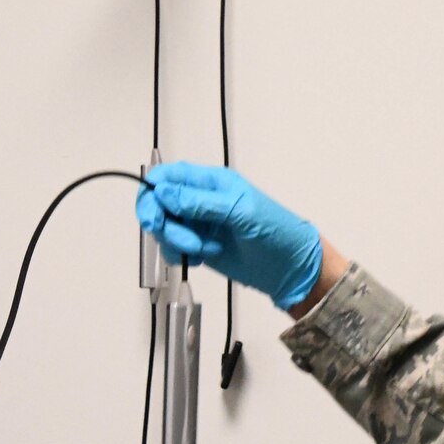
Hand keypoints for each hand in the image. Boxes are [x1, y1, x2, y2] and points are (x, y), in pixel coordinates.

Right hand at [137, 163, 322, 310]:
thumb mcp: (239, 212)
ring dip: (177, 241)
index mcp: (211, 182)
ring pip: (164, 226)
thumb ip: (200, 202)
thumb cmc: (276, 231)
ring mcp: (198, 223)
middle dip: (163, 222)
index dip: (153, 191)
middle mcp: (200, 199)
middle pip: (158, 202)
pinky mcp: (198, 245)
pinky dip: (180, 254)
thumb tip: (162, 192)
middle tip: (180, 241)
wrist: (290, 268)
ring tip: (204, 250)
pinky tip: (201, 259)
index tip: (156, 215)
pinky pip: (173, 247)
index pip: (168, 176)